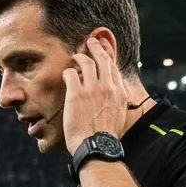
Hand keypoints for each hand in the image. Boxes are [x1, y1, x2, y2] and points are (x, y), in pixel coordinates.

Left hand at [62, 34, 128, 154]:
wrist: (97, 145)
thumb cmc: (106, 136)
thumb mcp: (119, 115)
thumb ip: (118, 102)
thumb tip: (118, 99)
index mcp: (119, 91)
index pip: (114, 67)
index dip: (108, 54)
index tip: (104, 48)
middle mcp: (108, 86)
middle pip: (103, 58)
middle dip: (96, 47)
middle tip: (91, 41)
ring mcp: (92, 88)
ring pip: (86, 62)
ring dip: (80, 57)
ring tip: (75, 56)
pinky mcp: (76, 93)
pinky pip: (71, 74)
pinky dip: (68, 72)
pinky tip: (66, 74)